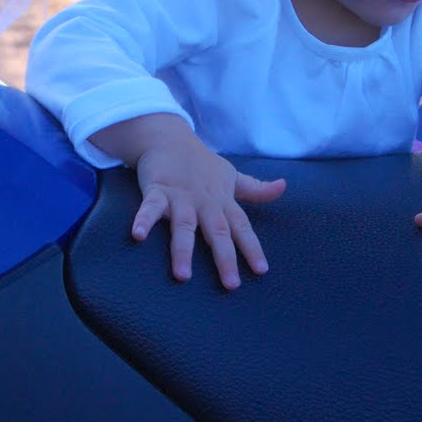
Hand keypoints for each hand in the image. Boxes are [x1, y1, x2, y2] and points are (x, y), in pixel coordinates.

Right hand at [92, 115, 285, 289]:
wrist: (169, 137)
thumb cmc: (201, 163)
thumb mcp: (231, 176)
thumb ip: (255, 189)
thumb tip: (283, 186)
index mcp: (222, 201)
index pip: (241, 226)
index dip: (252, 248)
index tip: (261, 270)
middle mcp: (204, 202)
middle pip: (217, 231)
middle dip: (224, 257)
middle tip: (231, 285)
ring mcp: (180, 197)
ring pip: (184, 225)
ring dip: (183, 250)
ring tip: (182, 275)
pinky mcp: (157, 190)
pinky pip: (149, 207)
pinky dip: (144, 220)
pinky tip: (137, 236)